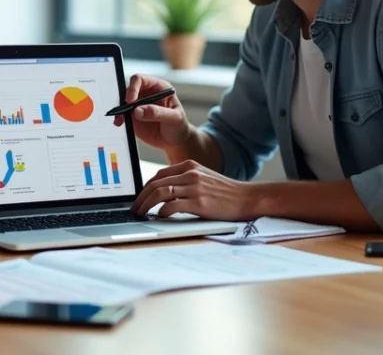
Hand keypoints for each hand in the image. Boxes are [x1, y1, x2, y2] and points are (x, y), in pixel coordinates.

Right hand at [114, 75, 194, 151]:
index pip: (141, 80)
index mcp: (158, 88)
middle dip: (124, 99)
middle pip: (128, 90)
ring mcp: (138, 106)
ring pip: (122, 102)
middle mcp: (146, 94)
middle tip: (124, 111)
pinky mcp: (132, 117)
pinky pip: (121, 115)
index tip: (131, 100)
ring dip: (119, 110)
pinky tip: (119, 123)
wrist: (175, 142)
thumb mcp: (174, 118)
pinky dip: (119, 118)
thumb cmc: (179, 126)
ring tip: (120, 120)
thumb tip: (138, 111)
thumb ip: (157, 113)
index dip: (133, 87)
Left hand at [131, 160, 255, 220]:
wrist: (248, 198)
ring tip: (141, 214)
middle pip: (155, 183)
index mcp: (189, 166)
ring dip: (146, 205)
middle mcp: (190, 174)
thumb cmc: (225, 192)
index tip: (139, 198)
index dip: (145, 187)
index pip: (159, 175)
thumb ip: (185, 180)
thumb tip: (163, 192)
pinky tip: (159, 217)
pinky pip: (172, 206)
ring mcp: (194, 187)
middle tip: (134, 208)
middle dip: (141, 197)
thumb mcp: (204, 178)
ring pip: (160, 193)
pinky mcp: (199, 202)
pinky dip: (161, 211)